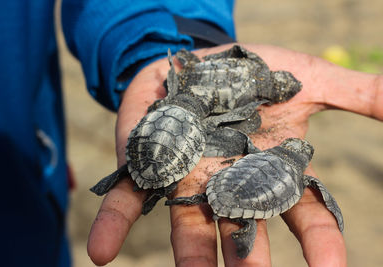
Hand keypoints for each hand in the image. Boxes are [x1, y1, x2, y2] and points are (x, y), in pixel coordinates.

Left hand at [87, 43, 382, 265]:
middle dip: (249, 264)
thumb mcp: (311, 79)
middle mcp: (229, 184)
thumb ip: (361, 94)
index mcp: (270, 172)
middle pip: (243, 233)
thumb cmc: (257, 74)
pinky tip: (101, 252)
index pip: (302, 216)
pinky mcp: (149, 163)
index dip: (321, 245)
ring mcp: (187, 178)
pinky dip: (114, 224)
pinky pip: (128, 198)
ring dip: (191, 259)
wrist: (204, 60)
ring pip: (189, 228)